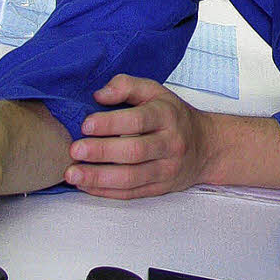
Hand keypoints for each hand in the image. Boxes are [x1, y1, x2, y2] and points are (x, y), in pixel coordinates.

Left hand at [66, 75, 213, 198]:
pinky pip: (132, 193)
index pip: (139, 120)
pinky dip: (106, 191)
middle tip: (74, 150)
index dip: (111, 123)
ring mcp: (167, 169)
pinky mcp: (161, 188)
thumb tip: (99, 95)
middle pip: (134, 151)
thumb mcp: (156, 92)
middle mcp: (170, 143)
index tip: (85, 124)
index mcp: (167, 116)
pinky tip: (86, 185)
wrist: (207, 147)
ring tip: (72, 174)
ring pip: (132, 178)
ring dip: (99, 177)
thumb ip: (127, 86)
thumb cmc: (174, 116)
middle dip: (101, 152)